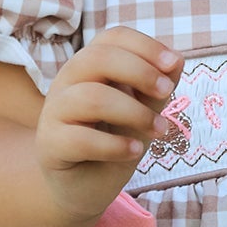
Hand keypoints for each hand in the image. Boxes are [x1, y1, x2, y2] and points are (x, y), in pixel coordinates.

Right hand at [35, 26, 183, 223]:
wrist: (83, 188)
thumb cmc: (113, 143)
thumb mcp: (142, 114)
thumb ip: (155, 89)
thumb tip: (177, 59)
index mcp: (88, 67)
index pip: (111, 38)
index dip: (145, 45)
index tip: (173, 63)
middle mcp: (67, 82)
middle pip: (97, 58)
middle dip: (140, 72)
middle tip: (167, 92)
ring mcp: (53, 112)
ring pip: (91, 97)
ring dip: (134, 112)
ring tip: (159, 130)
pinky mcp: (49, 144)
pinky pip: (80, 139)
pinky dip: (115, 145)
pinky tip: (135, 151)